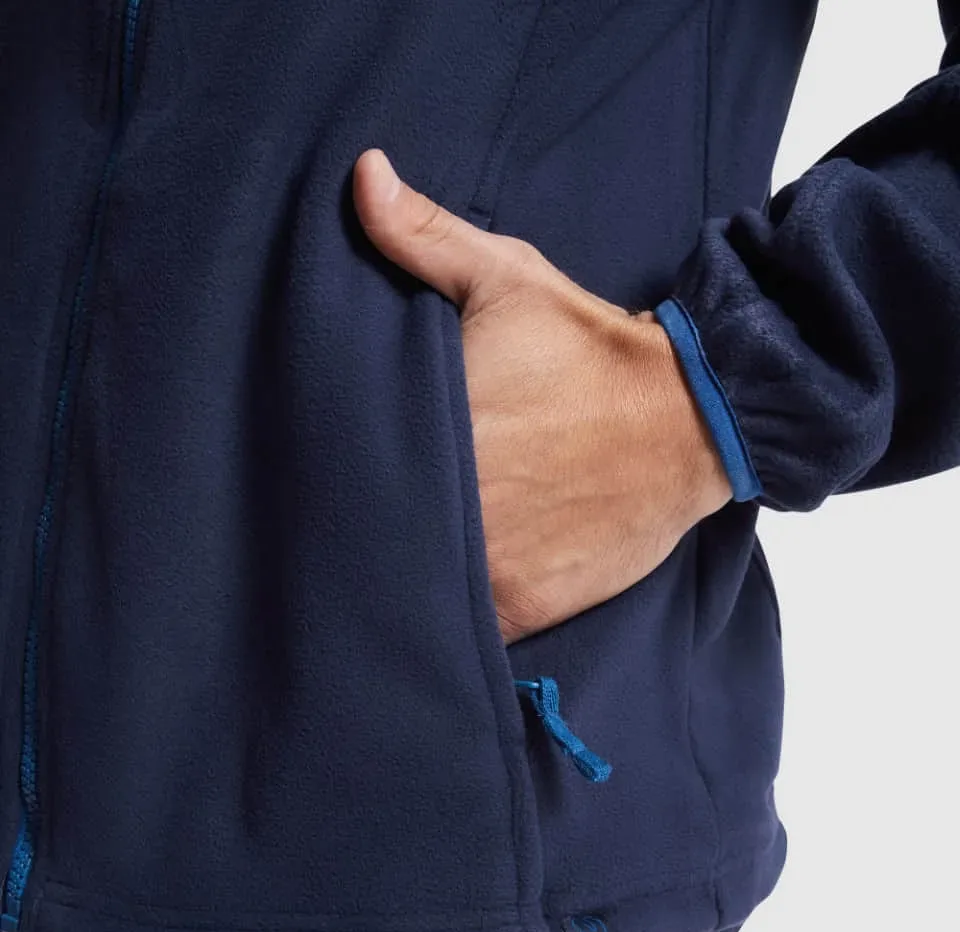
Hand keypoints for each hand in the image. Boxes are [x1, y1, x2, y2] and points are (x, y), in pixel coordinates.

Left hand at [353, 148, 733, 643]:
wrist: (692, 419)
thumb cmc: (594, 351)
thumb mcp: (510, 282)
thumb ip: (427, 238)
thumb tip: (362, 178)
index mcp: (435, 430)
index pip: (339, 469)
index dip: (313, 480)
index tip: (301, 480)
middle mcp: (456, 506)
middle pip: (367, 538)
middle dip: (348, 534)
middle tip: (327, 529)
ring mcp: (488, 566)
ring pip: (407, 594)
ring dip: (389, 587)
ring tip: (373, 569)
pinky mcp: (522, 605)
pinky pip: (458, 633)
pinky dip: (439, 626)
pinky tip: (422, 613)